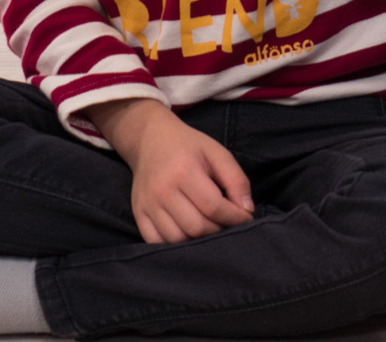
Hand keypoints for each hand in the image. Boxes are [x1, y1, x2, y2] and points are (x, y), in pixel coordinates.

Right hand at [88, 99, 253, 243]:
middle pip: (196, 227)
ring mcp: (148, 205)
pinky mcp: (138, 214)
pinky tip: (188, 232)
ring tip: (209, 226)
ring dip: (198, 240)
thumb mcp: (218, 153)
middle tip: (227, 222)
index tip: (246, 217)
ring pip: (177, 239)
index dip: (235, 217)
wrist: (150, 139)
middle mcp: (162, 191)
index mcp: (184, 171)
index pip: (214, 207)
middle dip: (219, 230)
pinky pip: (156, 242)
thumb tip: (247, 210)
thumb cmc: (188, 146)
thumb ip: (236, 180)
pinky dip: (175, 244)